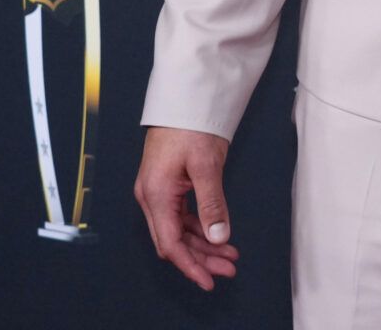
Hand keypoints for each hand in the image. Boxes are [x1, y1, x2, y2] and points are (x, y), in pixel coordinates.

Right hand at [134, 126, 240, 290]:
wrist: (185, 99)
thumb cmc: (191, 126)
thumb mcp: (206, 165)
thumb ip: (212, 203)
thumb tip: (219, 236)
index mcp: (156, 194)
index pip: (170, 243)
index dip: (190, 266)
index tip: (209, 280)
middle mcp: (151, 197)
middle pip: (173, 241)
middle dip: (201, 258)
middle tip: (228, 269)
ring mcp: (157, 191)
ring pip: (178, 230)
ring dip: (202, 245)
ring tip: (229, 255)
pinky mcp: (166, 185)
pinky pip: (180, 216)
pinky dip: (199, 228)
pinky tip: (217, 234)